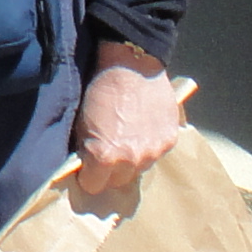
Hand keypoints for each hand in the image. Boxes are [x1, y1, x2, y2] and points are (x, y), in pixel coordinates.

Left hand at [72, 48, 186, 193]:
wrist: (132, 65)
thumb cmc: (101, 89)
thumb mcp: (82, 122)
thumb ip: (85, 150)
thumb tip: (86, 165)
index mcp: (104, 157)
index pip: (93, 186)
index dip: (88, 175)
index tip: (88, 165)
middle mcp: (130, 160)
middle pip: (117, 182)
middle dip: (110, 171)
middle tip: (107, 150)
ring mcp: (153, 152)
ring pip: (138, 170)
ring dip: (131, 160)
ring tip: (127, 137)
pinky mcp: (169, 140)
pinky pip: (155, 154)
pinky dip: (148, 146)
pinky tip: (142, 129)